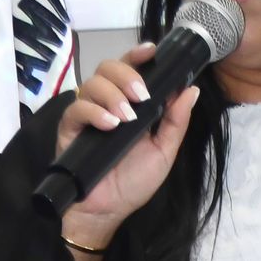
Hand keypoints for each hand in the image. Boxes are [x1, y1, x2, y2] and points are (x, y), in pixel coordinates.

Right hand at [54, 43, 198, 260]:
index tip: (151, 50)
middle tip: (141, 96)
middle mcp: (107, 103)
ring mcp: (86, 114)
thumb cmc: (133, 183)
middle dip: (126, 75)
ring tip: (125, 119)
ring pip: (92, 83)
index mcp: (130, 104)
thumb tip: (190, 90)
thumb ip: (176, 122)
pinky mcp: (69, 128)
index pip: (130, 69)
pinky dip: (94, 112)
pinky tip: (108, 125)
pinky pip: (77, 108)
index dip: (138, 55)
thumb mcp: (163, 152)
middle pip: (108, 67)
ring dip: (112, 95)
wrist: (106, 210)